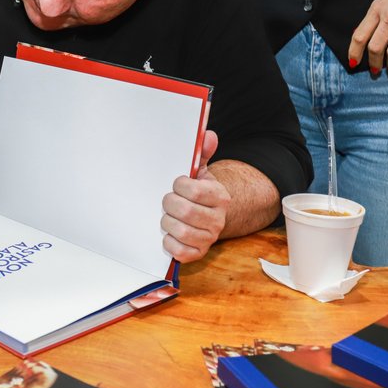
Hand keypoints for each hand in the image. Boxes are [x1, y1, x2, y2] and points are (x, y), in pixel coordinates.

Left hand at [160, 130, 229, 262]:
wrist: (205, 214)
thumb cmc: (198, 191)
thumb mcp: (200, 171)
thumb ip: (201, 153)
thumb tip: (207, 134)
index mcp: (219, 196)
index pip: (193, 191)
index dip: (178, 186)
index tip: (176, 184)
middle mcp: (217, 219)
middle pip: (185, 211)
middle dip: (170, 204)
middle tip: (168, 201)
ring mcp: (208, 238)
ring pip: (181, 231)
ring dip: (168, 222)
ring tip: (168, 216)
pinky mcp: (198, 253)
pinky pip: (179, 251)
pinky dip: (169, 242)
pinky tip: (170, 233)